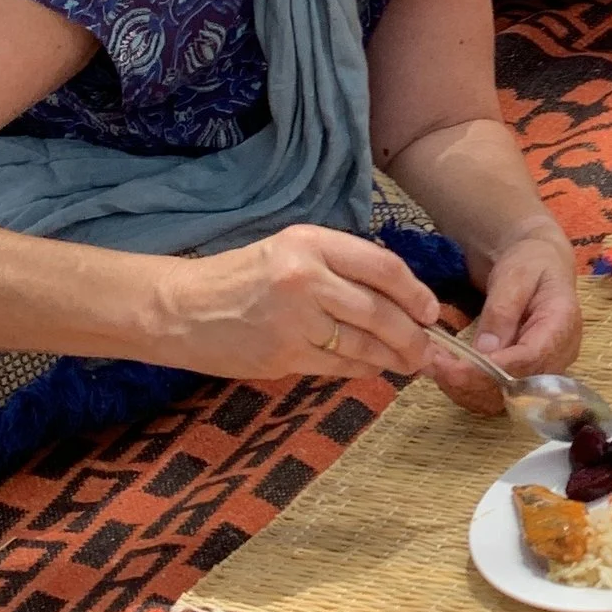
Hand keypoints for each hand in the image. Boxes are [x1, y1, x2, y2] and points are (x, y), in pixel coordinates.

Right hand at [155, 224, 442, 382]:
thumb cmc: (240, 278)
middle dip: (412, 335)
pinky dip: (363, 369)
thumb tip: (399, 296)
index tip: (432, 311)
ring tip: (410, 364)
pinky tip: (373, 369)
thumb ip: (339, 267)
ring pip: (364, 344)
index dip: (416, 293)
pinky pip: (339, 365)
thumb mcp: (290, 251)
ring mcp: (294, 320)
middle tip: (429, 349)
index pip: (383, 267)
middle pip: (380, 311)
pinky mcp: (283, 355)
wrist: (180, 308)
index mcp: (310, 243)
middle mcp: (305, 277)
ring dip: (394, 358)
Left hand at [429, 223, 580, 412]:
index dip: (493, 369)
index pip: (531, 358)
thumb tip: (486, 352)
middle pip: (518, 386)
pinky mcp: (526, 377)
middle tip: (434, 365)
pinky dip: (469, 391)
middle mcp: (559, 355)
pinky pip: (498, 396)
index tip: (456, 369)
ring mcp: (544, 370)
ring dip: (467, 390)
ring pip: (505, 398)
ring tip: (435, 367)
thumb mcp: (514, 276)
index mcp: (563, 324)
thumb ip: (502, 311)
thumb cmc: (529, 263)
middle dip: (473, 382)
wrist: (538, 265)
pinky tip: (447, 373)